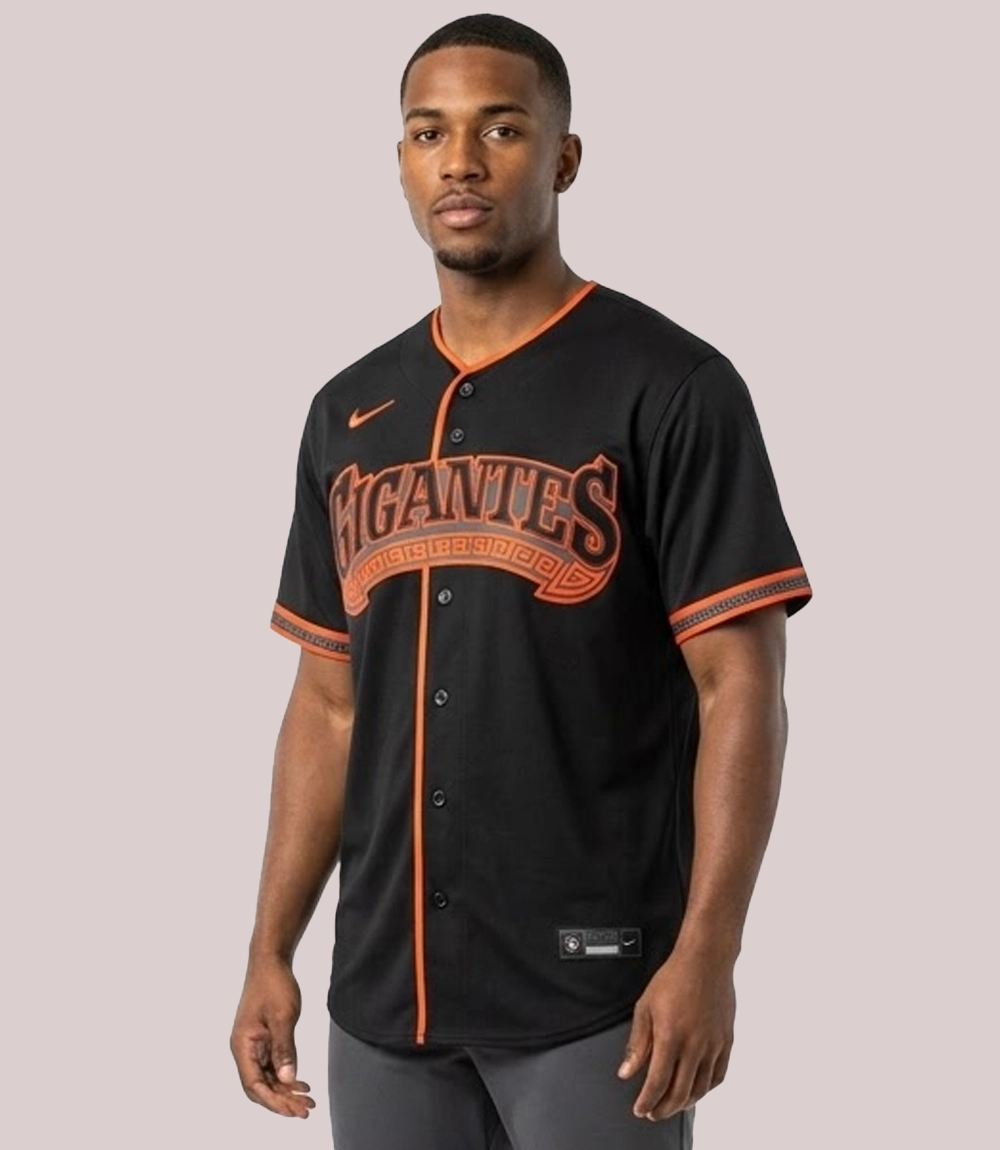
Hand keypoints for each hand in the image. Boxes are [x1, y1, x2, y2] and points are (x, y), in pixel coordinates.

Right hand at [230, 955, 315, 1118]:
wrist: (270, 961)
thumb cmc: (273, 984)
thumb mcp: (283, 1016)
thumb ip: (284, 1049)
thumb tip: (287, 1079)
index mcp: (242, 1045)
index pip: (254, 1085)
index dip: (274, 1101)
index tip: (295, 1110)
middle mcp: (244, 1049)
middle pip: (259, 1086)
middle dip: (281, 1100)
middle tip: (305, 1110)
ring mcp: (252, 1045)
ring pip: (266, 1078)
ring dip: (284, 1090)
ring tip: (306, 1100)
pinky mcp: (262, 1039)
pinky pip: (271, 1066)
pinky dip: (285, 1076)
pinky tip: (300, 1083)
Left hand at [616, 942, 734, 1120]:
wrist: (706, 960)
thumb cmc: (674, 978)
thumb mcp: (645, 1007)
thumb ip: (637, 1043)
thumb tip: (626, 1072)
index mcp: (671, 1037)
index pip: (657, 1083)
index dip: (647, 1101)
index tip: (640, 1109)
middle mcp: (694, 1045)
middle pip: (679, 1092)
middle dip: (663, 1108)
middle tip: (654, 1112)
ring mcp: (713, 1045)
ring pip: (700, 1088)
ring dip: (685, 1103)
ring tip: (673, 1105)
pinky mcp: (726, 1041)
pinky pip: (719, 1075)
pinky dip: (706, 1089)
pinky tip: (697, 1089)